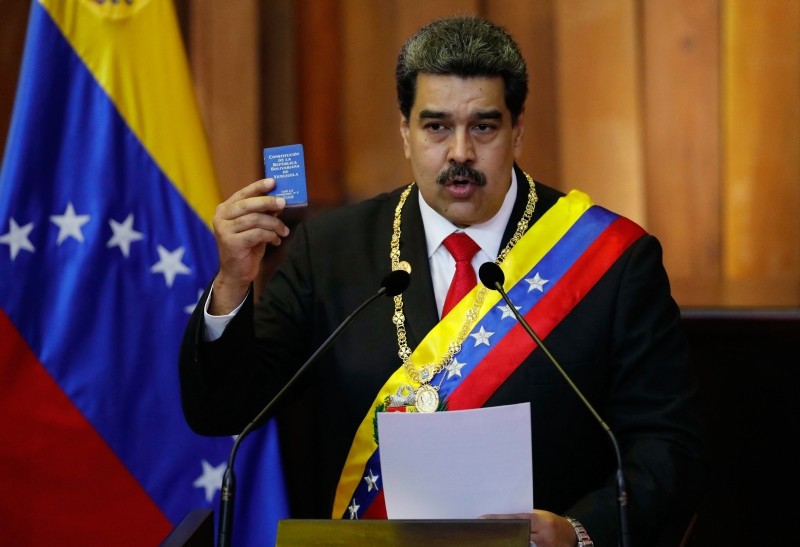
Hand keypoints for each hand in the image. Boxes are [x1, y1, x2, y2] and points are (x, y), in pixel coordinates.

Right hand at [210, 178, 289, 313]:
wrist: (236, 273)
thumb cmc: (247, 247)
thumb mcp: (254, 227)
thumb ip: (261, 213)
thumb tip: (278, 200)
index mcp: (225, 210)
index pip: (242, 194)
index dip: (258, 187)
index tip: (273, 182)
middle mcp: (221, 217)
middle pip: (248, 205)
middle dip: (268, 202)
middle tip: (283, 203)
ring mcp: (224, 230)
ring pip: (255, 219)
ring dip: (274, 224)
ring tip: (283, 231)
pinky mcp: (231, 243)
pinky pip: (257, 234)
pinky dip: (270, 236)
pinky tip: (276, 241)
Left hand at [480, 509, 576, 546]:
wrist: (572, 535)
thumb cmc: (553, 523)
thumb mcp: (541, 516)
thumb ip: (526, 518)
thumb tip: (505, 519)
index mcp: (540, 521)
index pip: (516, 519)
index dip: (499, 519)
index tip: (483, 518)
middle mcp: (542, 535)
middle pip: (517, 534)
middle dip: (502, 534)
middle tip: (486, 533)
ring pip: (521, 545)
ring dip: (509, 543)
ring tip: (495, 540)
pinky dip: (518, 545)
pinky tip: (509, 544)